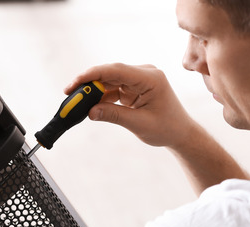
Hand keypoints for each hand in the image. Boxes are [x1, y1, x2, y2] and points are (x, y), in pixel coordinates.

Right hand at [65, 63, 200, 147]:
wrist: (180, 133)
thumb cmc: (166, 128)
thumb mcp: (139, 124)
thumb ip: (114, 115)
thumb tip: (90, 111)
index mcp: (150, 78)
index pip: (117, 70)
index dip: (93, 74)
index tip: (76, 82)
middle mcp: (144, 74)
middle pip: (110, 73)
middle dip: (89, 82)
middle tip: (69, 93)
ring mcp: (138, 79)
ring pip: (109, 80)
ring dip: (94, 91)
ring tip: (76, 102)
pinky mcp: (134, 87)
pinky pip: (113, 88)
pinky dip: (101, 96)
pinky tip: (90, 105)